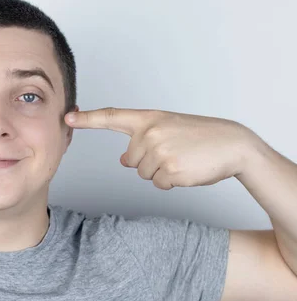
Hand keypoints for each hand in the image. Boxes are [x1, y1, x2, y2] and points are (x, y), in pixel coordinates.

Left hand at [65, 108, 260, 189]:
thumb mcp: (168, 130)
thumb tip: (123, 161)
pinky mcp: (169, 170)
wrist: (233, 145)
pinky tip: (187, 169)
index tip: (68, 116)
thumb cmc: (201, 136)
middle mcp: (150, 133)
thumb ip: (142, 141)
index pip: (111, 117)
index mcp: (149, 119)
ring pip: (144, 174)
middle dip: (149, 162)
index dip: (87, 119)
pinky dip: (172, 182)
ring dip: (161, 172)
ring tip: (183, 159)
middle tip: (174, 152)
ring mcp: (159, 151)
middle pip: (131, 161)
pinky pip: (158, 184)